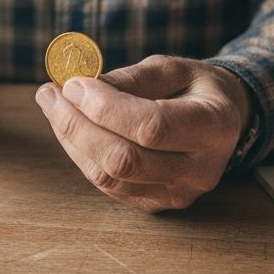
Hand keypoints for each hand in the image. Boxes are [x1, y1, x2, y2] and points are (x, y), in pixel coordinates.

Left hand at [35, 55, 251, 212]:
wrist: (223, 123)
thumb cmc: (195, 89)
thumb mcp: (173, 69)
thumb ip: (131, 79)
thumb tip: (81, 89)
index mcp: (213, 127)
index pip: (152, 127)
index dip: (106, 108)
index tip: (73, 83)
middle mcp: (200, 170)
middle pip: (124, 160)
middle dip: (77, 125)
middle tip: (50, 93)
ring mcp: (178, 194)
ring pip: (109, 177)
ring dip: (71, 140)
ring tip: (53, 104)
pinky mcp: (157, 204)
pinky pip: (108, 185)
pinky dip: (81, 154)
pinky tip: (71, 127)